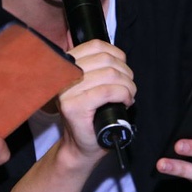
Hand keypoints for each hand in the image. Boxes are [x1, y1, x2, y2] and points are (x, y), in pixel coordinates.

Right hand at [56, 40, 136, 163]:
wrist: (80, 146)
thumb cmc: (91, 115)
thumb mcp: (90, 84)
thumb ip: (96, 66)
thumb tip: (116, 55)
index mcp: (66, 66)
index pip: (95, 45)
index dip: (116, 54)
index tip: (122, 70)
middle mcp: (62, 76)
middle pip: (105, 59)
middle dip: (126, 72)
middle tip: (129, 88)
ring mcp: (66, 92)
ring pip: (109, 75)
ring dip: (128, 85)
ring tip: (128, 96)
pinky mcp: (73, 107)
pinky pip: (106, 91)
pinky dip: (123, 94)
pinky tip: (126, 102)